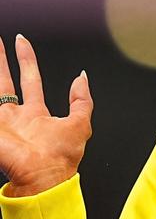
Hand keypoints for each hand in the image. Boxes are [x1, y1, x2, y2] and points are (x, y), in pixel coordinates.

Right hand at [0, 34, 92, 196]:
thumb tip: (82, 77)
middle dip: (3, 60)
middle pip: (6, 81)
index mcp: (36, 114)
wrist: (44, 177)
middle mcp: (17, 116)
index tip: (22, 43)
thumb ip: (82, 99)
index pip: (30, 79)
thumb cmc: (62, 158)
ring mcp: (3, 121)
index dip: (26, 60)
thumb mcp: (80, 123)